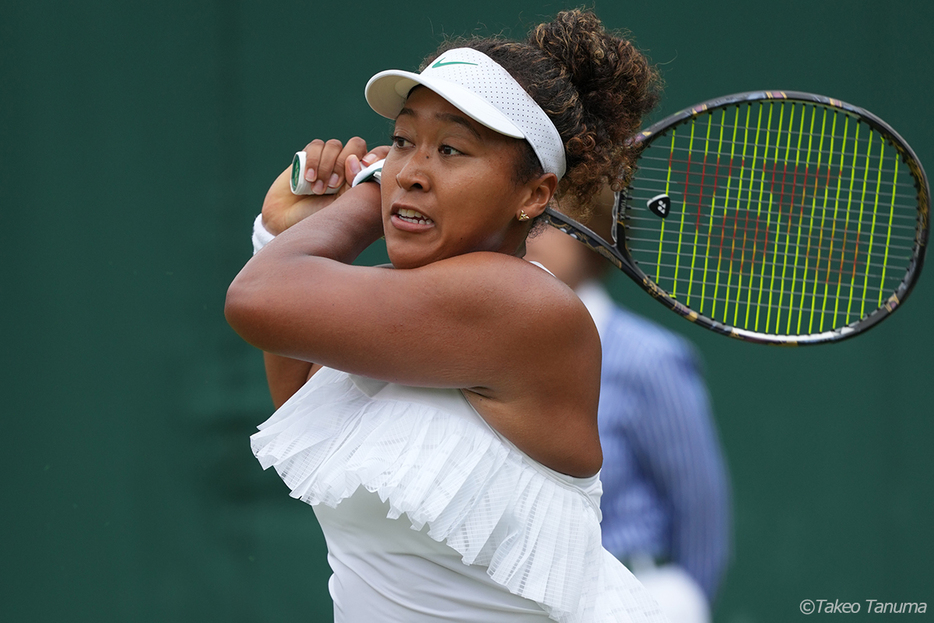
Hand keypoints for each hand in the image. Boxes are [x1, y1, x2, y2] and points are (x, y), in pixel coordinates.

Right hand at [261, 138, 388, 234]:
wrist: (290, 222)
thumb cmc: (323, 222)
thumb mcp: (346, 208)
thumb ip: (356, 185)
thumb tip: (355, 160)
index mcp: (364, 179)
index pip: (380, 155)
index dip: (377, 155)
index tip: (367, 165)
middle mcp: (349, 166)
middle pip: (357, 144)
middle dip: (344, 164)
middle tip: (334, 186)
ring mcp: (330, 160)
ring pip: (335, 145)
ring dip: (326, 166)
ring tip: (318, 190)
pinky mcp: (311, 155)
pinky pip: (317, 146)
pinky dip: (313, 161)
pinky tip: (308, 179)